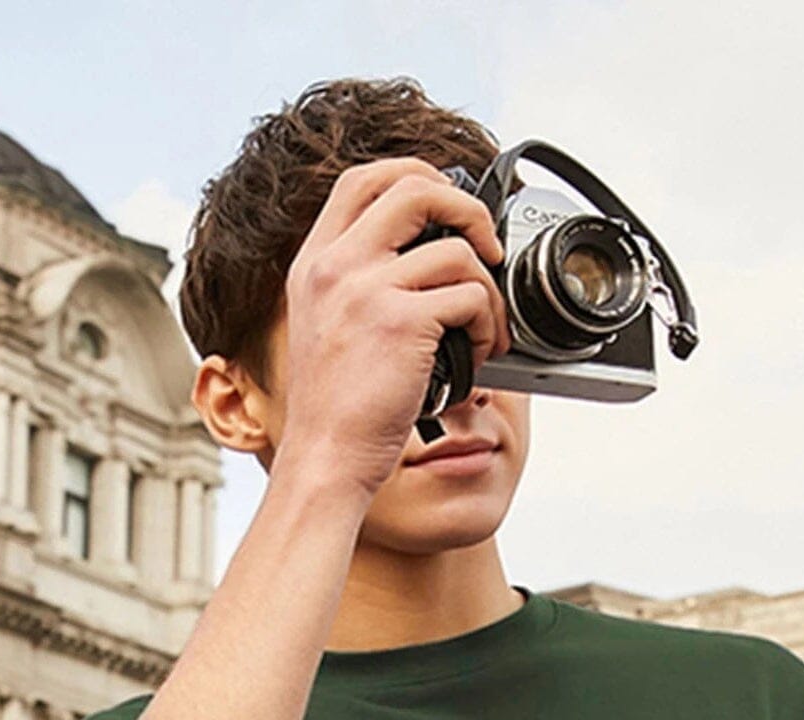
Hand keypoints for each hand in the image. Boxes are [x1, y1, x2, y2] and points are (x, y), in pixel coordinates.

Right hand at [274, 157, 511, 505]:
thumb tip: (424, 255)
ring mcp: (366, 289)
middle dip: (467, 209)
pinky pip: (469, 297)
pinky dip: (488, 326)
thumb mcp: (327, 327)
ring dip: (488, 291)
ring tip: (484, 331)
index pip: (364, 178)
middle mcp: (335, 265)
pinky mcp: (402, 322)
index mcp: (315, 262)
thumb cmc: (335, 409)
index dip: (417, 176)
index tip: (448, 208)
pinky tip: (478, 355)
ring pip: (457, 249)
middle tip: (486, 249)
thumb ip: (359, 284)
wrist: (325, 458)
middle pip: (413, 186)